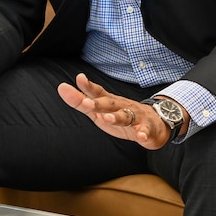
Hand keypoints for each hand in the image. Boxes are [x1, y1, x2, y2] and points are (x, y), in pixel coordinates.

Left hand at [57, 74, 174, 149]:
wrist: (153, 124)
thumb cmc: (122, 115)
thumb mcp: (99, 109)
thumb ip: (81, 100)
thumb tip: (61, 87)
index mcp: (110, 102)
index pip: (98, 93)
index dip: (88, 86)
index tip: (79, 78)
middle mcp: (122, 106)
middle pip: (110, 104)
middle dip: (99, 104)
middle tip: (87, 104)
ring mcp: (135, 117)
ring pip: (126, 116)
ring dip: (117, 118)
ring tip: (107, 119)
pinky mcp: (146, 129)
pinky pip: (145, 131)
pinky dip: (143, 134)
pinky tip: (141, 137)